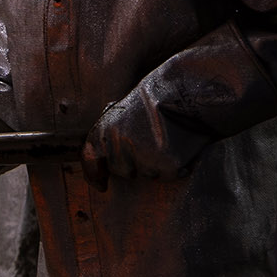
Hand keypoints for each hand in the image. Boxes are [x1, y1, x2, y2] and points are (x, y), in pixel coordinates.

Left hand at [81, 97, 202, 188]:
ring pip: (147, 174)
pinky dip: (176, 168)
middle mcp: (118, 143)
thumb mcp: (123, 111)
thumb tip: (96, 158)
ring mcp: (141, 153)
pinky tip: (182, 150)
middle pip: (122, 170)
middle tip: (153, 144)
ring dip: (157, 165)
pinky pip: (168, 175)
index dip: (94, 175)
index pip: (90, 158)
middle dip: (136, 164)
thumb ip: (109, 132)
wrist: (185, 91)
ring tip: (169, 142)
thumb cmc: (157, 100)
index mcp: (104, 128)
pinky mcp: (164, 161)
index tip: (101, 186)